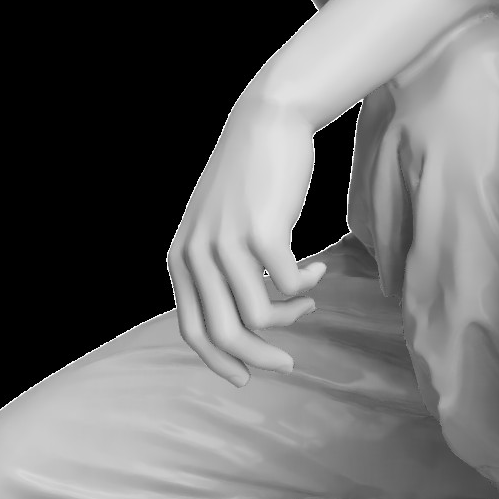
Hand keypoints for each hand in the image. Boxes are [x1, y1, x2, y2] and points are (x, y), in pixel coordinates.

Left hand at [165, 87, 320, 380]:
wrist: (267, 121)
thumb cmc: (249, 177)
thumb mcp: (216, 225)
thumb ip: (216, 267)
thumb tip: (247, 319)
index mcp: (180, 259)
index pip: (192, 329)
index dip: (219, 361)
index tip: (246, 377)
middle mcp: (195, 255)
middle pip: (225, 333)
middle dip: (258, 359)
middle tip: (288, 364)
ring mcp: (227, 244)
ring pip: (260, 314)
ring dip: (291, 316)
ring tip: (308, 301)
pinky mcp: (262, 232)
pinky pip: (289, 284)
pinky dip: (307, 285)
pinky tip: (319, 270)